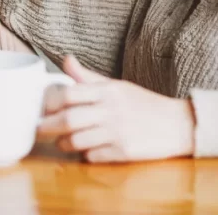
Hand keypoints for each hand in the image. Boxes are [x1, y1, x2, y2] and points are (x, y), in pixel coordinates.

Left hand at [38, 55, 195, 162]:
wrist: (178, 124)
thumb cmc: (144, 104)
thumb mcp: (118, 86)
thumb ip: (88, 77)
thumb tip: (66, 60)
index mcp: (109, 91)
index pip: (69, 94)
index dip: (49, 103)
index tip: (41, 109)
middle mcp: (112, 110)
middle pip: (68, 119)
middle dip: (47, 127)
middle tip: (39, 130)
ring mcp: (118, 132)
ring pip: (76, 141)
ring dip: (64, 143)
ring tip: (63, 142)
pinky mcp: (124, 152)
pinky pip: (93, 156)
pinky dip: (85, 155)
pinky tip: (86, 150)